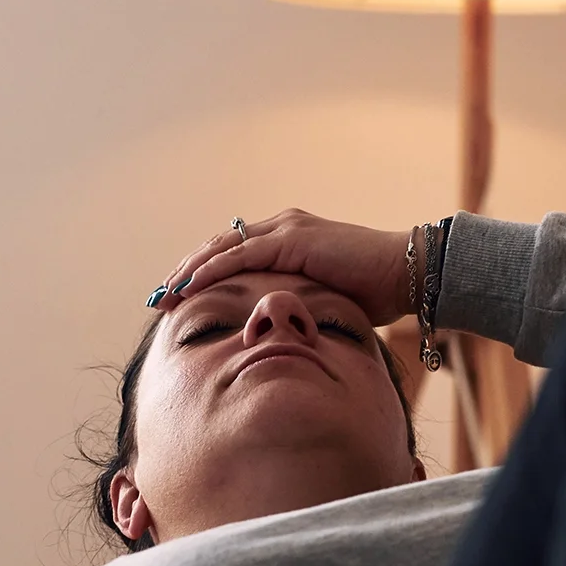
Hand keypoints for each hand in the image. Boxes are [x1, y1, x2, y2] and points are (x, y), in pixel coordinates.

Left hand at [153, 210, 417, 323]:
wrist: (407, 277)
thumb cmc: (374, 296)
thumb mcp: (322, 304)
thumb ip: (296, 309)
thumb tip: (279, 337)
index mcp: (287, 241)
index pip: (232, 255)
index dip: (202, 276)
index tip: (176, 301)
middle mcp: (282, 228)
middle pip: (219, 248)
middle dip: (185, 274)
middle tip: (157, 299)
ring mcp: (287, 230)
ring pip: (222, 248)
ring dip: (189, 272)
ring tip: (164, 295)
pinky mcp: (294, 239)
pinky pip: (241, 254)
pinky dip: (212, 270)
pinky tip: (190, 286)